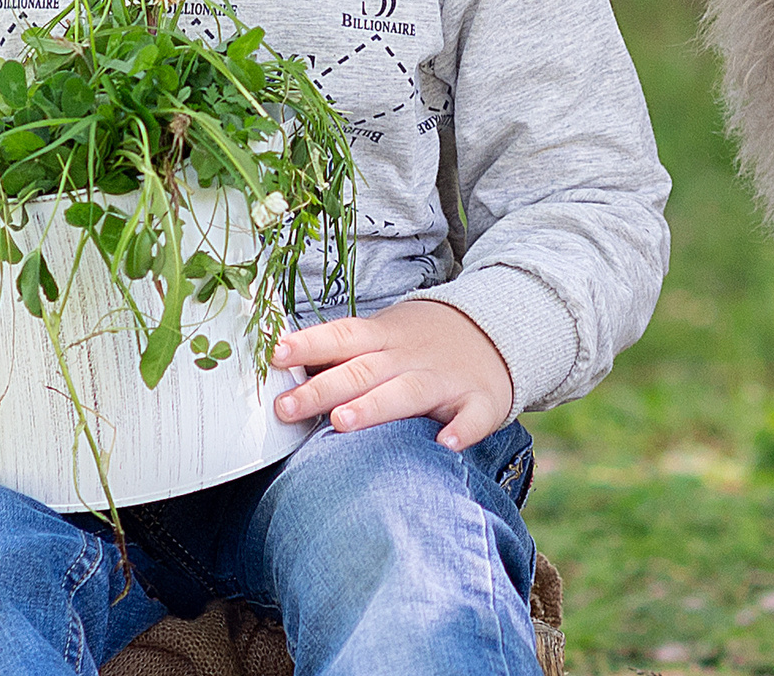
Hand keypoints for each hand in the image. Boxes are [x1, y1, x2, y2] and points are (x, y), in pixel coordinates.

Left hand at [271, 299, 514, 450]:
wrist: (498, 329)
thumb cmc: (423, 341)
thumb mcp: (385, 334)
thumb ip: (343, 352)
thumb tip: (283, 366)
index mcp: (384, 337)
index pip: (341, 337)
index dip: (308, 345)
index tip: (275, 355)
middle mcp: (410, 356)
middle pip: (362, 371)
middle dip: (323, 389)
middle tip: (287, 408)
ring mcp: (446, 379)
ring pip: (408, 392)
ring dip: (375, 406)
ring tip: (342, 422)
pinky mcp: (480, 401)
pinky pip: (472, 417)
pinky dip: (462, 429)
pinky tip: (446, 443)